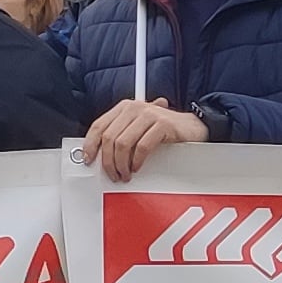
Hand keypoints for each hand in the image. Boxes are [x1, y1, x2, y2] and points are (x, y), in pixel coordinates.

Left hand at [82, 99, 210, 181]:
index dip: (90, 144)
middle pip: (109, 137)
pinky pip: (142, 147)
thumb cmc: (163, 131)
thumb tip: (99, 155)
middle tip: (112, 174)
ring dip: (121, 164)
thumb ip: (120, 136)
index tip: (89, 160)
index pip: (99, 125)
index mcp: (124, 108)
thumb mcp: (137, 129)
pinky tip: (137, 167)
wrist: (192, 128)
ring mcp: (149, 115)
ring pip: (122, 143)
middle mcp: (134, 108)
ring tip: (125, 174)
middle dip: (107, 161)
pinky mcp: (162, 125)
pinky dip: (137, 161)